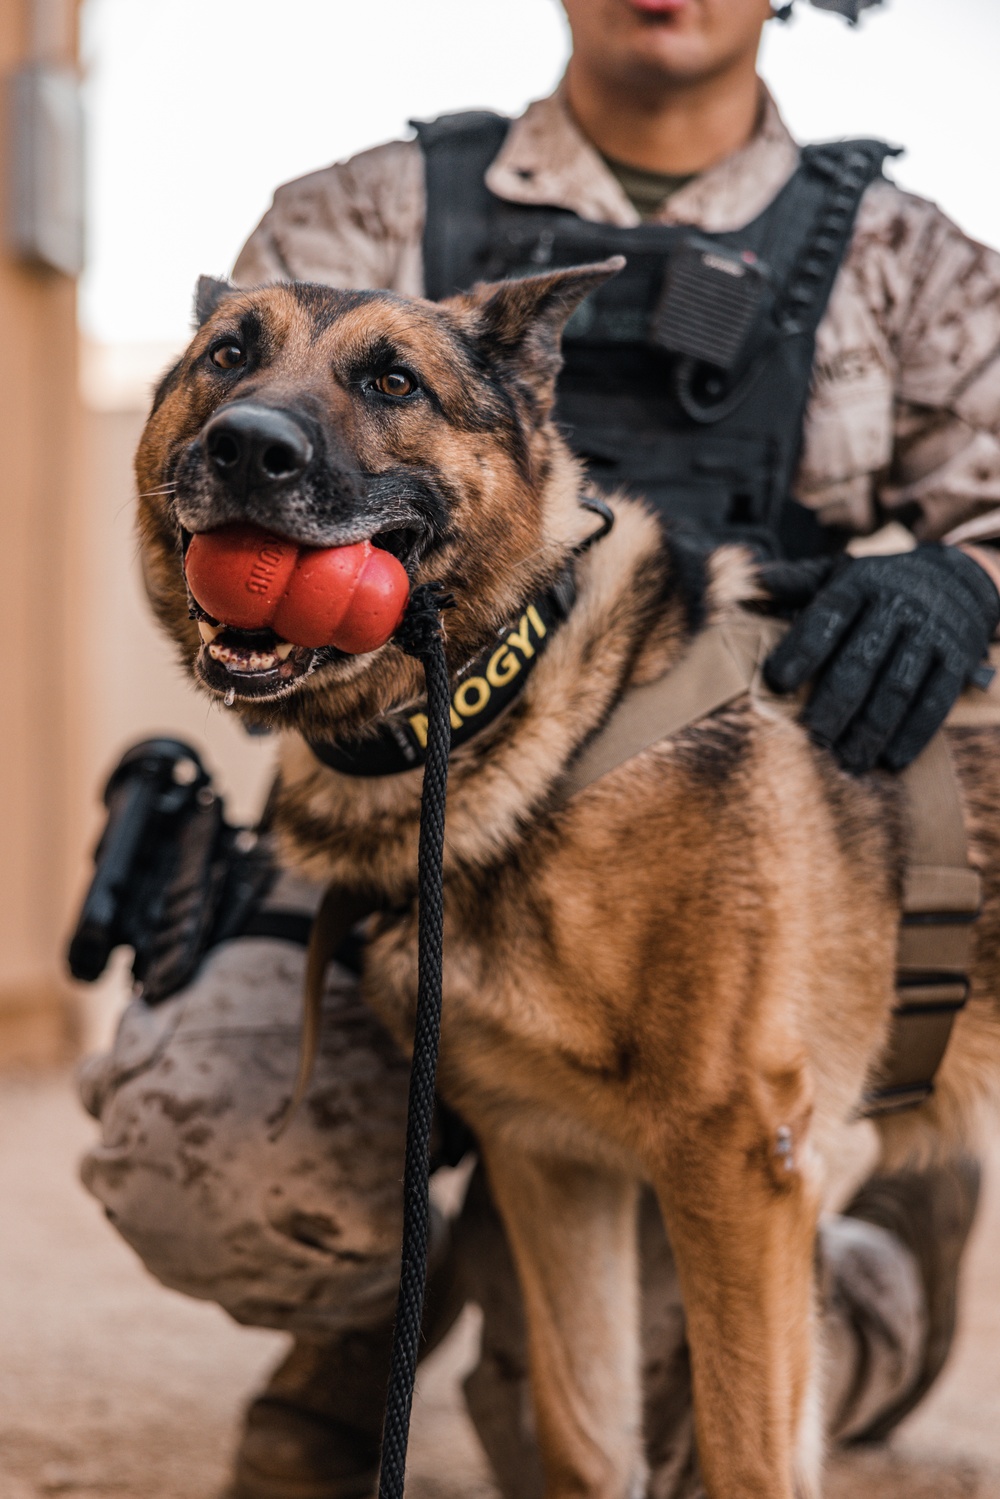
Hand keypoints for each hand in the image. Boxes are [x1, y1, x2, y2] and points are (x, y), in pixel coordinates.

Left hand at [763, 544, 998, 771]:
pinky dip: (914, 734)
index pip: (828, 615)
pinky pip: (936, 701)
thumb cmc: (877, 587)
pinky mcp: (957, 659)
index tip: (778, 682)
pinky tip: (891, 760)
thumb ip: (796, 583)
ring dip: (871, 729)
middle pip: (862, 659)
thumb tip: (747, 582)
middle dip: (834, 703)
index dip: (802, 648)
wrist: (956, 577)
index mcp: (859, 583)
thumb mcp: (839, 573)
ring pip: (897, 686)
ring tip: (846, 761)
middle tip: (812, 738)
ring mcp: (930, 633)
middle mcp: (897, 605)